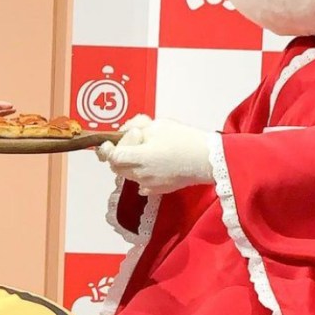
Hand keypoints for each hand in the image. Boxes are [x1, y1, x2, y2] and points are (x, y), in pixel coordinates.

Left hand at [97, 115, 213, 195]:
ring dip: (129, 164)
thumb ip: (137, 126)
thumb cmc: (185, 140)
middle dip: (117, 155)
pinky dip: (141, 175)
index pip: (112, 157)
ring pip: (128, 175)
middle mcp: (141, 174)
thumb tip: (124, 131)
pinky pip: (141, 184)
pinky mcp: (158, 190)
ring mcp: (149, 184)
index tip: (108, 142)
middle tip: (129, 143)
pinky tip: (152, 165)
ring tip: (145, 152)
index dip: (107, 149)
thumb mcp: (159, 124)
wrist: (207, 159)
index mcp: (140, 157)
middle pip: (116, 168)